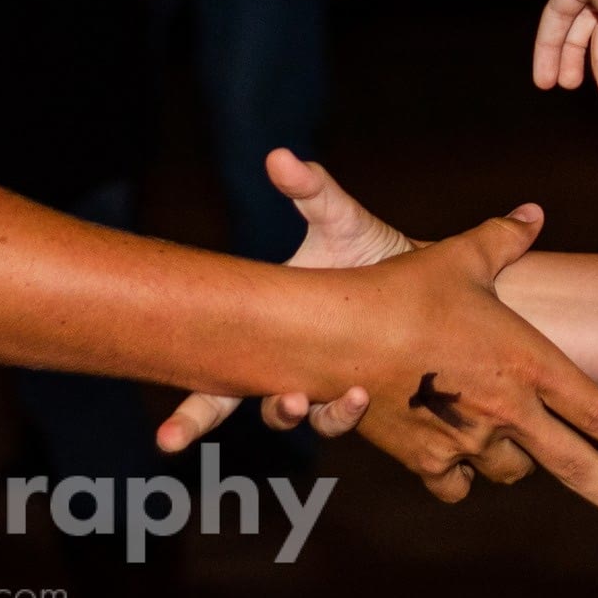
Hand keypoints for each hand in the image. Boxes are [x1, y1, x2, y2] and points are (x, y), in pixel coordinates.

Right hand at [157, 149, 413, 451]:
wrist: (430, 277)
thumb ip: (311, 191)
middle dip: (239, 421)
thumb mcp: (339, 219)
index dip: (191, 414)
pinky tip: (365, 393)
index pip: (215, 380)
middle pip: (250, 408)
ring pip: (311, 416)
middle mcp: (290, 366)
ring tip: (330, 397)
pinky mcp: (372, 390)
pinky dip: (351, 411)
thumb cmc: (370, 249)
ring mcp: (331, 382)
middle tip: (231, 422)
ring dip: (317, 414)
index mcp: (266, 334)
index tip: (166, 441)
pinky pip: (352, 414)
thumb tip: (279, 156)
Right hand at [311, 204, 597, 527]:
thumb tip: (532, 212)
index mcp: (530, 364)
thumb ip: (504, 238)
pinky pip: (456, 485)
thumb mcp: (462, 257)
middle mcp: (509, 412)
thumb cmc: (405, 290)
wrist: (338, 335)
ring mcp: (468, 442)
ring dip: (520, 463)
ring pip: (513, 471)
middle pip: (576, 465)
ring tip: (522, 450)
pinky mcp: (424, 460)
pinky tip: (456, 462)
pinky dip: (460, 477)